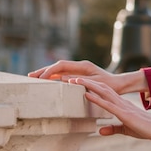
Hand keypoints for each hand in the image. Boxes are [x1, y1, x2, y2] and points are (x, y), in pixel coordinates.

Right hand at [28, 60, 147, 94]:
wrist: (120, 84)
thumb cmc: (111, 85)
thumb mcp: (96, 84)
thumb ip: (82, 82)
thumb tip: (64, 80)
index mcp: (83, 66)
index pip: (62, 65)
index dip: (49, 70)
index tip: (41, 77)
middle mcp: (80, 66)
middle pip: (57, 66)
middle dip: (43, 70)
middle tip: (30, 76)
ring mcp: (79, 70)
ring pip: (59, 70)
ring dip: (46, 73)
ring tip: (34, 78)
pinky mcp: (79, 75)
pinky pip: (63, 74)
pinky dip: (53, 77)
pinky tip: (46, 82)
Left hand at [70, 78, 150, 140]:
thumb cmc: (145, 129)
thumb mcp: (125, 129)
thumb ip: (113, 129)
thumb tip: (100, 130)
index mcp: (121, 105)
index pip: (105, 92)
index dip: (93, 87)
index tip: (80, 84)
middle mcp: (121, 103)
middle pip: (102, 88)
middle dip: (87, 82)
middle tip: (72, 78)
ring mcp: (122, 107)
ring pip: (103, 92)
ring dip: (88, 86)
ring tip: (75, 80)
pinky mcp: (123, 114)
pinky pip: (107, 104)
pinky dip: (96, 98)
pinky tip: (86, 94)